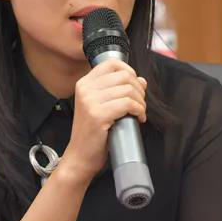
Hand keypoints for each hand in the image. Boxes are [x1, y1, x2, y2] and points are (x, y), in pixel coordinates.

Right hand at [59, 60, 146, 182]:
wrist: (80, 157)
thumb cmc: (93, 133)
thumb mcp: (102, 106)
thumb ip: (118, 90)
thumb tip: (141, 80)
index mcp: (84, 83)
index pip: (111, 63)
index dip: (129, 71)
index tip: (135, 85)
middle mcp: (85, 89)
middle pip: (124, 76)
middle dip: (139, 90)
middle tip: (139, 104)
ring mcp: (90, 101)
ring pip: (128, 90)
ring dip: (141, 102)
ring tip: (139, 113)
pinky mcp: (98, 115)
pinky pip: (127, 104)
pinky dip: (139, 110)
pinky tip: (138, 118)